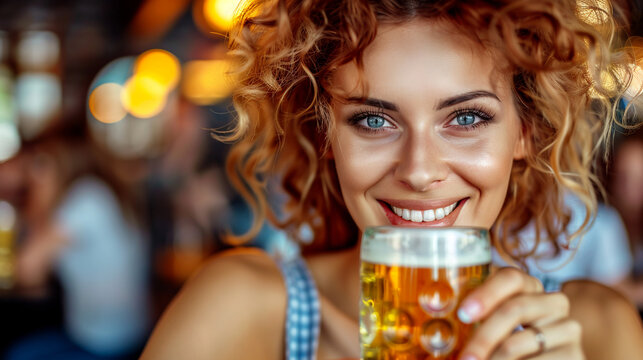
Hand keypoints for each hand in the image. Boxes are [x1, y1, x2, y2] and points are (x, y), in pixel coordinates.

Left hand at [457, 267, 583, 359]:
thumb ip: (474, 317)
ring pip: (523, 341)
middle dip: (484, 336)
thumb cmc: (506, 342)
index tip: (464, 314)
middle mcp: (553, 302)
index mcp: (529, 287)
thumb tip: (433, 315)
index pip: (511, 277)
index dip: (487, 293)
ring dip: (495, 359)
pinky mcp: (576, 355)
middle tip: (465, 358)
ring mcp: (568, 328)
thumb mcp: (492, 326)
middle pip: (516, 308)